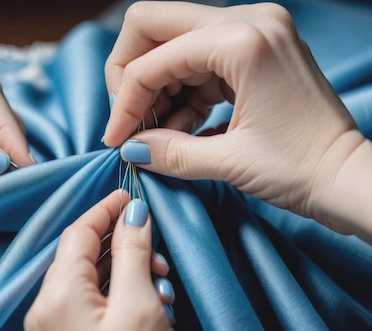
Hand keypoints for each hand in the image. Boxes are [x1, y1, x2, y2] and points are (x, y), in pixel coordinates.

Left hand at [24, 190, 184, 330]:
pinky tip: (148, 305)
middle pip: (80, 255)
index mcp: (56, 296)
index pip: (77, 233)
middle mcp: (45, 310)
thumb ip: (133, 255)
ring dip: (124, 271)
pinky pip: (89, 306)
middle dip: (121, 244)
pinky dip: (117, 296)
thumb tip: (133, 214)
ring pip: (88, 280)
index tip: (133, 194)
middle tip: (159, 251)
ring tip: (161, 282)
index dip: (105, 209)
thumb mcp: (141, 309)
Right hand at [103, 1, 371, 238]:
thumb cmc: (302, 170)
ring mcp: (255, 29)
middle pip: (154, 25)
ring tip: (160, 134)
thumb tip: (128, 147)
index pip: (153, 61)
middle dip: (131, 74)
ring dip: (157, 86)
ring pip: (173, 41)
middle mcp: (249, 20)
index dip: (124, 103)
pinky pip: (198, 57)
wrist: (348, 177)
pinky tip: (182, 126)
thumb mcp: (228, 163)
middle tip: (129, 119)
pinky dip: (181, 90)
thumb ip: (168, 151)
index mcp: (244, 40)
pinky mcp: (256, 47)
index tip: (115, 139)